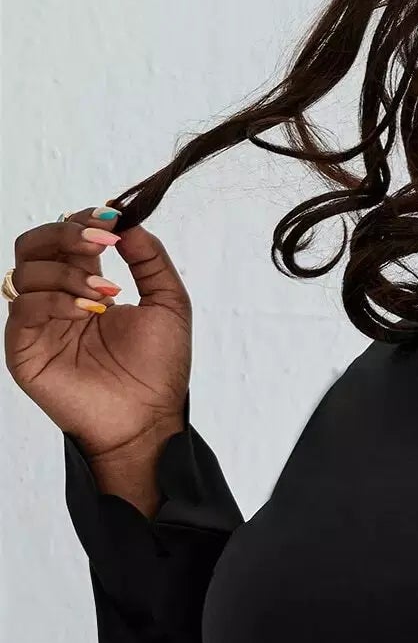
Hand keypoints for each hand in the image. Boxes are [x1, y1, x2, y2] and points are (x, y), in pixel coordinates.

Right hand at [4, 205, 190, 460]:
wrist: (147, 422)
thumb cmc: (158, 372)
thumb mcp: (169, 305)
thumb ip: (151, 259)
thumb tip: (127, 221)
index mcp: (84, 286)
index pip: (66, 238)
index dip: (83, 221)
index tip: (111, 220)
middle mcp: (55, 300)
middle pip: (34, 243)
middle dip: (66, 234)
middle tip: (100, 244)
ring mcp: (37, 324)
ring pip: (26, 270)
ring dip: (67, 272)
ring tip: (103, 295)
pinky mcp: (23, 348)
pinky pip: (23, 306)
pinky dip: (54, 299)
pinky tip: (86, 312)